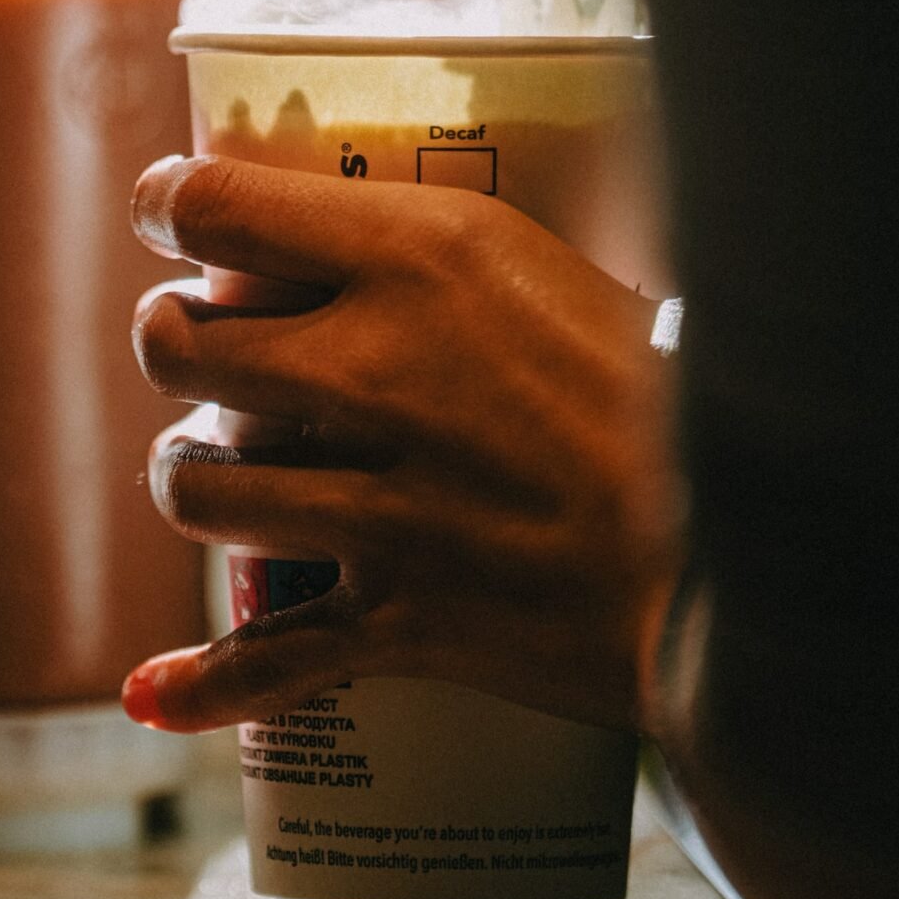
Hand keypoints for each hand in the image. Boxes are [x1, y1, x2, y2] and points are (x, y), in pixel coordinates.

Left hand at [124, 154, 681, 735]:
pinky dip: (202, 686)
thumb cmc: (670, 385)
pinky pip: (269, 660)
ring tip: (205, 461)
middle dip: (167, 335)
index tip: (164, 214)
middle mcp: (373, 372)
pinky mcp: (401, 615)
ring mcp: (378, 503)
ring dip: (185, 473)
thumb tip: (373, 232)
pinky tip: (150, 692)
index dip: (166, 205)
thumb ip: (451, 254)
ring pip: (195, 487)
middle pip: (179, 344)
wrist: (748, 545)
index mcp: (417, 260)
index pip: (221, 205)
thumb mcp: (557, 266)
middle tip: (192, 335)